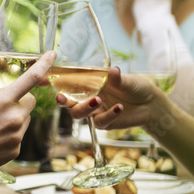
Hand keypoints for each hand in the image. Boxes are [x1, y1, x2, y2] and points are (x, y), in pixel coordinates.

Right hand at [0, 51, 55, 176]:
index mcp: (3, 101)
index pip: (31, 78)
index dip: (44, 64)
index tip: (53, 54)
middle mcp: (15, 117)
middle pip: (31, 100)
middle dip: (20, 100)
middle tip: (2, 105)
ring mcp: (17, 135)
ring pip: (25, 119)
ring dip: (15, 117)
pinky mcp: (16, 149)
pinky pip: (19, 135)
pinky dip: (10, 134)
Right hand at [56, 67, 172, 132]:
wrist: (152, 105)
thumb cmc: (136, 87)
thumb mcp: (127, 80)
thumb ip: (117, 78)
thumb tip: (113, 71)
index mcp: (89, 83)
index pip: (67, 82)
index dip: (52, 82)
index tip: (42, 80)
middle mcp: (88, 97)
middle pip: (67, 101)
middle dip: (62, 100)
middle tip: (60, 98)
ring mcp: (95, 111)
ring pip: (79, 114)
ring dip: (84, 107)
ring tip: (97, 100)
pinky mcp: (105, 123)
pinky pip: (100, 122)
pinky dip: (109, 115)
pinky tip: (119, 107)